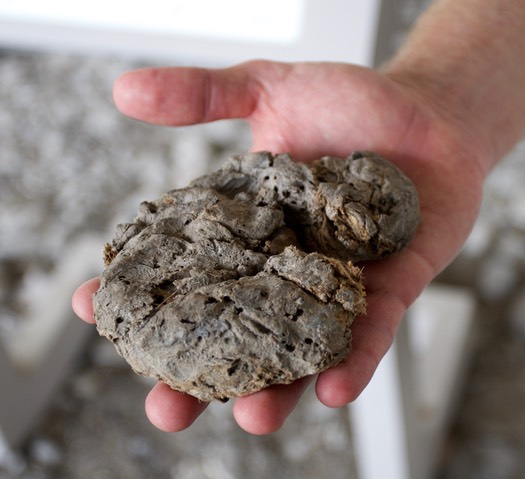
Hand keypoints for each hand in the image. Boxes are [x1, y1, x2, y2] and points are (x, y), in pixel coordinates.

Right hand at [72, 59, 488, 433]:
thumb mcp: (268, 88)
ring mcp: (336, 285)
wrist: (430, 113)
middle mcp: (285, 268)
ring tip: (253, 419)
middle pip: (235, 334)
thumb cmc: (352, 103)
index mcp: (247, 230)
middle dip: (202, 377)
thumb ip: (201, 94)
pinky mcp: (390, 291)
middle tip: (166, 409)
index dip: (141, 294)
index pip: (184, 269)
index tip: (94, 313)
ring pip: (301, 352)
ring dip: (277, 392)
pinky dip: (354, 363)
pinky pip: (371, 335)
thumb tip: (125, 90)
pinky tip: (333, 392)